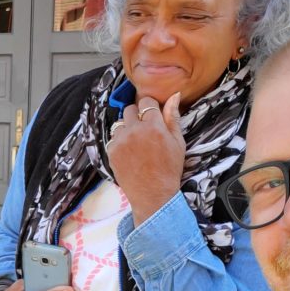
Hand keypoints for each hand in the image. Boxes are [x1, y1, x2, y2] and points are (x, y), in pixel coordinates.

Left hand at [106, 93, 184, 226]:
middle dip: (137, 116)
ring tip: (136, 143)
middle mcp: (134, 130)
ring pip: (119, 124)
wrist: (153, 194)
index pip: (145, 101)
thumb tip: (174, 95)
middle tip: (144, 130)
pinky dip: (119, 143)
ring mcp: (120, 141)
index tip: (152, 116)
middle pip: (130, 110)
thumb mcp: (178, 142)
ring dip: (126, 129)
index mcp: (153, 125)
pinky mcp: (111, 152)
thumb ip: (173, 117)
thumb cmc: (169, 168)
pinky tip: (129, 153)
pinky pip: (112, 139)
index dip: (149, 107)